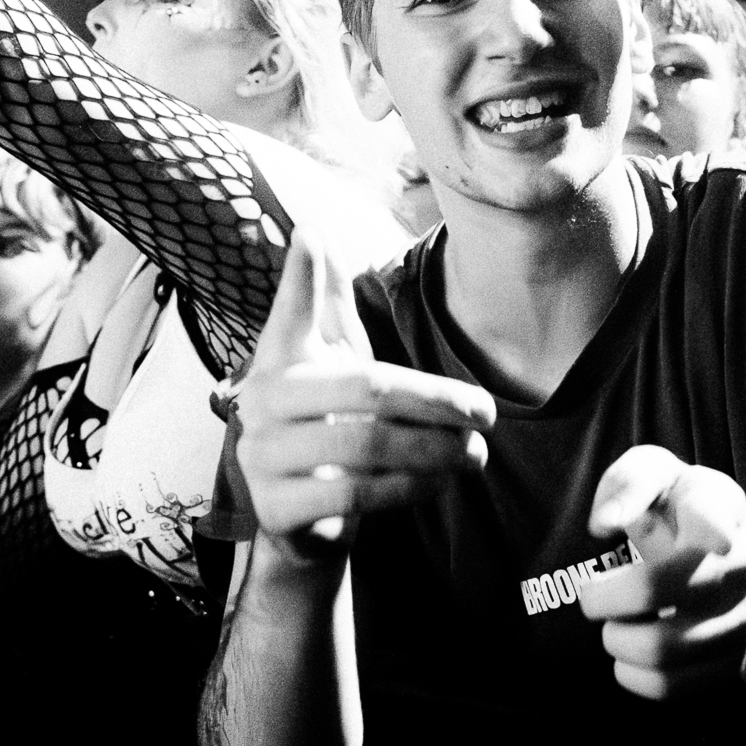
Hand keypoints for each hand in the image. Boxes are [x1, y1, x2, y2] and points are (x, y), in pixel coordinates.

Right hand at [232, 229, 492, 556]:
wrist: (300, 516)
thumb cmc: (324, 422)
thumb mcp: (326, 361)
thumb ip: (321, 302)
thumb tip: (311, 228)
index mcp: (276, 361)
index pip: (290, 312)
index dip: (301, 276)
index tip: (314, 231)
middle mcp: (259, 405)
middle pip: (367, 390)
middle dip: (438, 401)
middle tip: (487, 414)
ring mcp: (260, 459)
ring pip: (367, 448)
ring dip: (434, 451)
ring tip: (476, 454)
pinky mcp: (276, 510)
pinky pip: (356, 496)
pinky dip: (409, 488)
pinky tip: (440, 483)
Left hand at [573, 445, 745, 700]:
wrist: (707, 551)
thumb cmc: (669, 509)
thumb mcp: (650, 473)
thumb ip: (628, 484)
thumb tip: (606, 524)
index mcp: (720, 508)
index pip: (717, 517)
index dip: (715, 529)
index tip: (714, 540)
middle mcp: (742, 566)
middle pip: (659, 591)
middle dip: (604, 599)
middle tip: (592, 596)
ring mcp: (745, 619)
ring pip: (662, 649)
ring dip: (617, 641)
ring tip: (614, 627)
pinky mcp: (734, 663)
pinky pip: (671, 688)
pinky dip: (633, 676)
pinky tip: (631, 655)